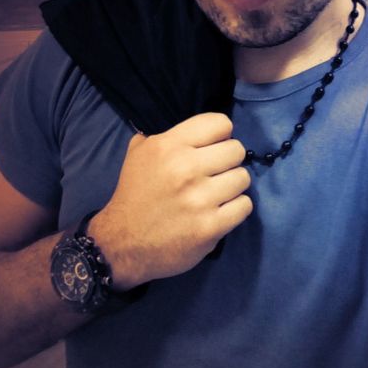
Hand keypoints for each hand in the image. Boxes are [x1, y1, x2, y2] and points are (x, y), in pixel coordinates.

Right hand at [88, 113, 251, 288]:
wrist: (122, 243)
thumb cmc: (134, 194)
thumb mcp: (139, 153)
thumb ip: (167, 136)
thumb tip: (196, 131)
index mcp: (169, 146)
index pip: (220, 124)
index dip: (220, 135)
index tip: (212, 148)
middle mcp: (186, 168)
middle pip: (236, 150)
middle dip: (229, 161)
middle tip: (216, 173)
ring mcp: (200, 199)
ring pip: (243, 178)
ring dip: (233, 186)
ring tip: (218, 193)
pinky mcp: (210, 227)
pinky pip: (244, 206)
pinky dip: (236, 208)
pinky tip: (221, 211)